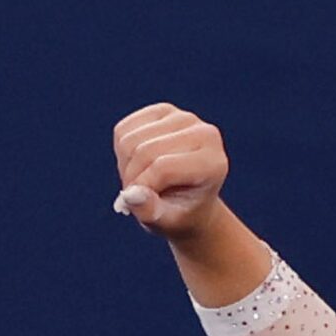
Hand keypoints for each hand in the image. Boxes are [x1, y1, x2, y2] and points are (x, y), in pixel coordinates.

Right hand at [112, 103, 229, 239]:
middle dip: (132, 178)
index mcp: (213, 161)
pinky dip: (122, 153)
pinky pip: (124, 130)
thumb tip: (131, 195)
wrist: (190, 202)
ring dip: (125, 167)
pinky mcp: (163, 111)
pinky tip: (138, 164)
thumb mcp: (168, 223)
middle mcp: (203, 133)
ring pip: (130, 140)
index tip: (141, 205)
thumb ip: (151, 212)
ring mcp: (183, 118)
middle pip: (144, 151)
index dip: (142, 188)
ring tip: (140, 182)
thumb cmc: (181, 214)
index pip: (162, 167)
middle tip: (138, 196)